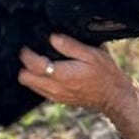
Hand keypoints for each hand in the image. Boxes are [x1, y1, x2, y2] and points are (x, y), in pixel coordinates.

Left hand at [18, 33, 134, 114]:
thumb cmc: (106, 74)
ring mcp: (55, 96)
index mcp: (62, 75)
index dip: (26, 54)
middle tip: (32, 54)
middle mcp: (55, 88)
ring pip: (29, 85)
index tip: (27, 47)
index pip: (33, 65)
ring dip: (30, 73)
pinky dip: (38, 81)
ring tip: (40, 61)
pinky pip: (38, 90)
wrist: (114, 96)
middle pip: (24, 78)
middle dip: (25, 65)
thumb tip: (53, 38)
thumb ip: (70, 46)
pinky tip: (47, 72)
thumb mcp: (92, 54)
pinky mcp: (57, 100)